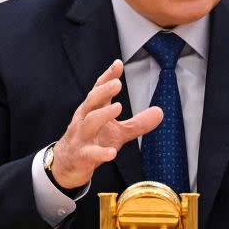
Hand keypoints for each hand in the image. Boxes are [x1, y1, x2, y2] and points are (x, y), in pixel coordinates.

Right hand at [51, 60, 163, 188]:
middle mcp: (84, 119)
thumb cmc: (92, 142)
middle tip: (117, 83)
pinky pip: (90, 153)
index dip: (108, 76)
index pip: (99, 89)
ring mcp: (81, 137)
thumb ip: (138, 123)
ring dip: (103, 114)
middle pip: (92, 101)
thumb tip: (160, 112)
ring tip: (118, 107)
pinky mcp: (81, 155)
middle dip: (103, 91)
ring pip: (89, 122)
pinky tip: (112, 153)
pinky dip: (101, 152)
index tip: (118, 64)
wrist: (68, 164)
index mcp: (93, 110)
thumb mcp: (117, 132)